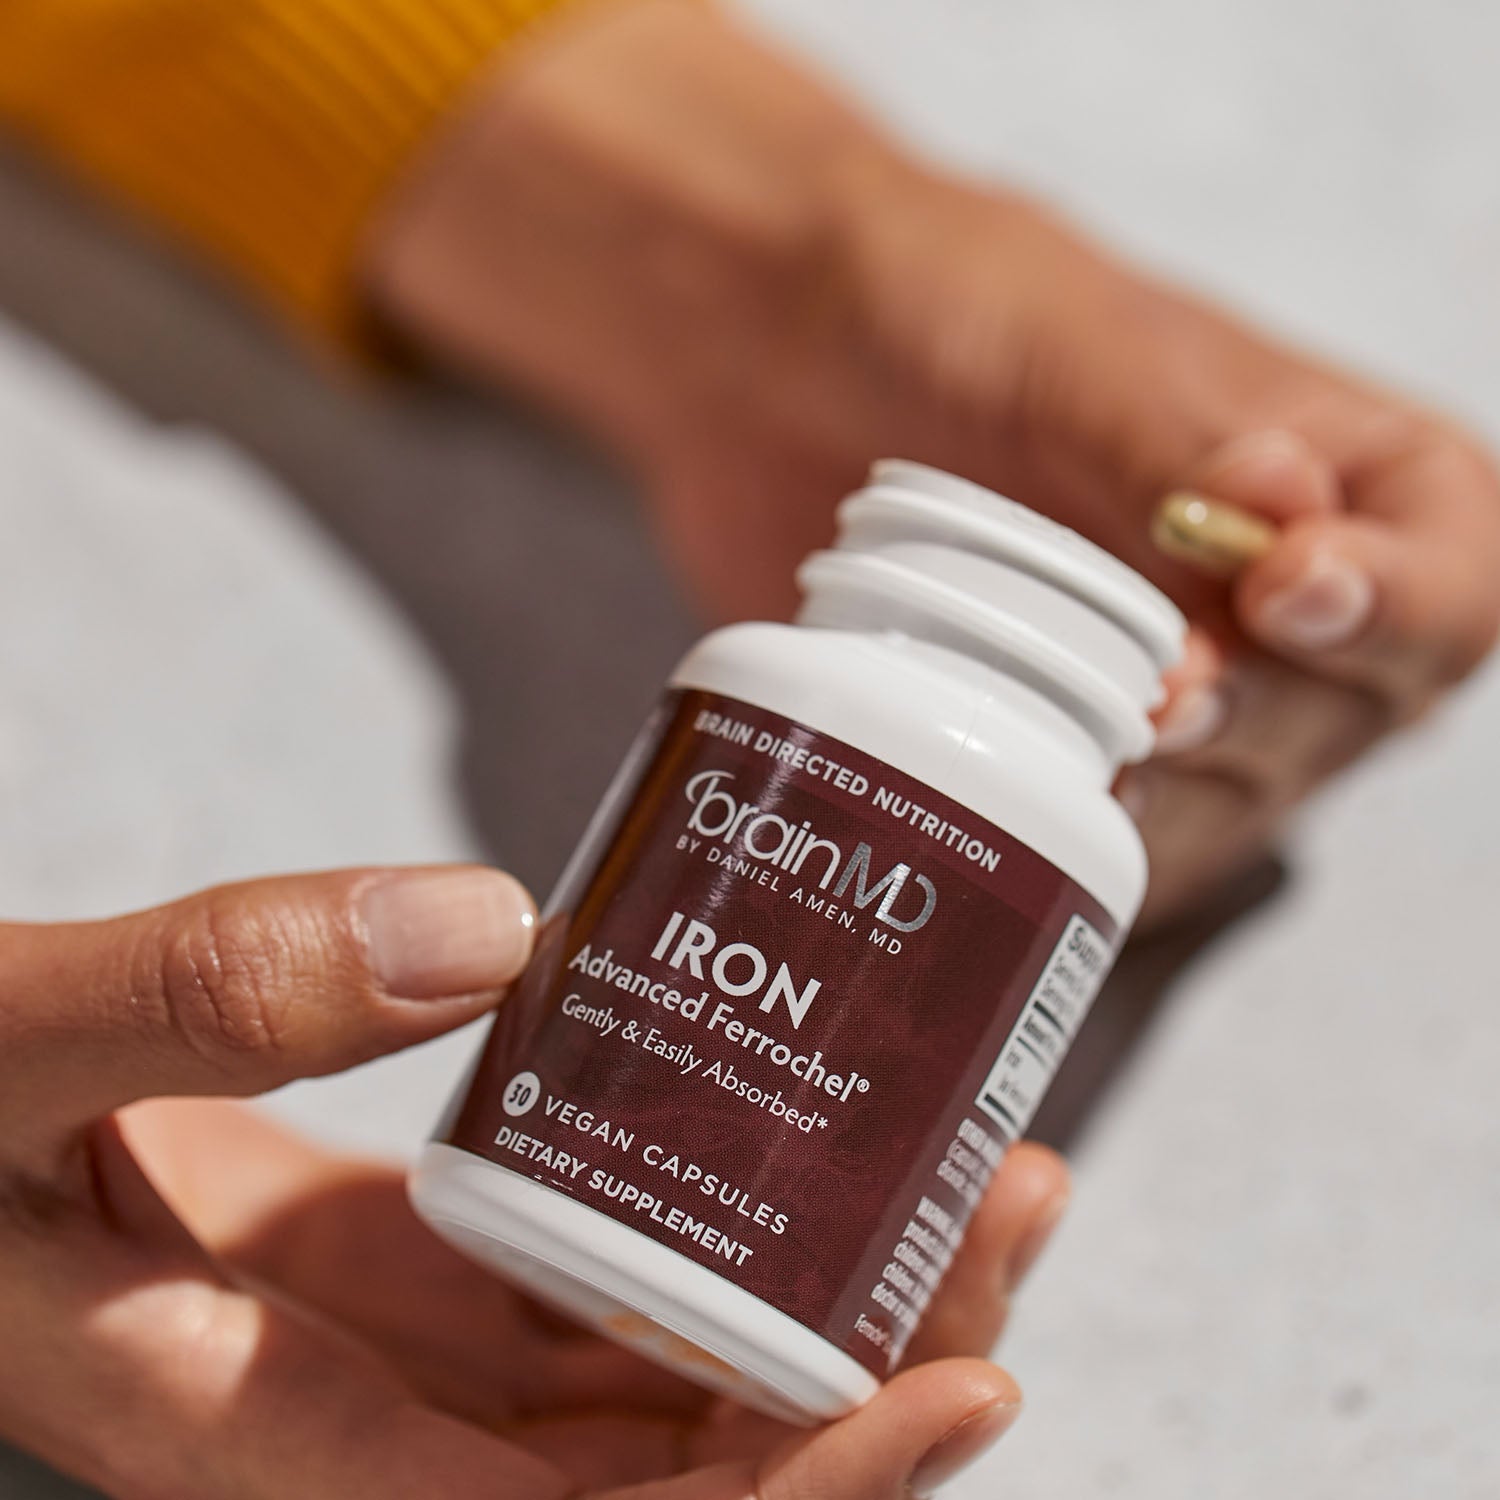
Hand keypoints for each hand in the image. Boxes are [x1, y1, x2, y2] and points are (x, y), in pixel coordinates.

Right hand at [0, 865, 1065, 1496]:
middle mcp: (373, 1425)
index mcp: (270, 1442)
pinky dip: (726, 1216)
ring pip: (667, 1368)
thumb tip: (488, 926)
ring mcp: (413, 1340)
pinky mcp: (421, 1249)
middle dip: (879, 1364)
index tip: (972, 1383)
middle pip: (683, 1465)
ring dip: (839, 1283)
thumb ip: (202, 994)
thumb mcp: (0, 1048)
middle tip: (1012, 1190)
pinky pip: (607, 1272)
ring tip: (977, 1148)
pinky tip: (807, 1119)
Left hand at [369, 0, 1499, 927]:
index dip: (1397, 607)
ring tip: (1088, 762)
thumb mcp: (1059, 342)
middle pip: (1352, 711)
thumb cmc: (923, 301)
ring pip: (1241, 797)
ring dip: (1176, 803)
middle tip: (1160, 709)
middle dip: (1266, 723)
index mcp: (1322, 462)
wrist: (758, 356)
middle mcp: (1262, 588)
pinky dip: (1085, 847)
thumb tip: (1280, 525)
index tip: (1283, 598)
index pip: (1453, 568)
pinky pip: (1118, 840)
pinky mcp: (1056, 740)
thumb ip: (1169, 441)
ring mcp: (1161, 675)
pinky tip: (1022, 817)